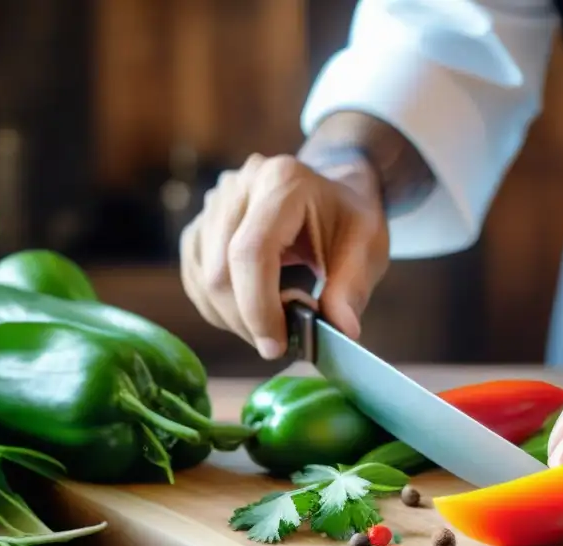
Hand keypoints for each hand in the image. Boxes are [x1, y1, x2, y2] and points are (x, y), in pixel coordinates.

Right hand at [180, 152, 389, 358]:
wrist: (333, 192)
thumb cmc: (350, 218)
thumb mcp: (367, 247)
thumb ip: (353, 288)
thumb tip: (343, 330)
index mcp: (282, 182)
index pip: (251, 252)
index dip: (258, 307)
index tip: (279, 346)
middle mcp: (239, 186)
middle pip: (219, 271)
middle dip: (247, 321)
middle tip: (281, 343)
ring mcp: (214, 203)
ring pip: (202, 279)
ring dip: (233, 318)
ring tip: (273, 324)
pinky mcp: (202, 224)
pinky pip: (195, 277)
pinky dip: (219, 307)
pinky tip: (252, 311)